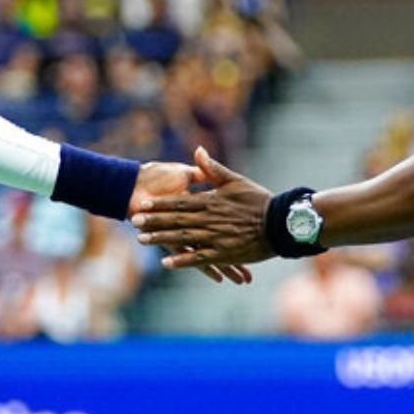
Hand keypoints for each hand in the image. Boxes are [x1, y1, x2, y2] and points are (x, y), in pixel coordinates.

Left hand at [133, 146, 275, 270]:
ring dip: (161, 239)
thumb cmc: (259, 200)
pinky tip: (166, 263)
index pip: (180, 201)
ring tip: (142, 240)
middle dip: (153, 221)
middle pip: (176, 220)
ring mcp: (216, 237)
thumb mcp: (236, 180)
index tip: (141, 203)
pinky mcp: (224, 253)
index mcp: (212, 201)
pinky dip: (183, 260)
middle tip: (133, 222)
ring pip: (183, 238)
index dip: (159, 203)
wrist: (280, 223)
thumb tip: (197, 150)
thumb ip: (213, 168)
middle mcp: (210, 219)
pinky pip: (200, 258)